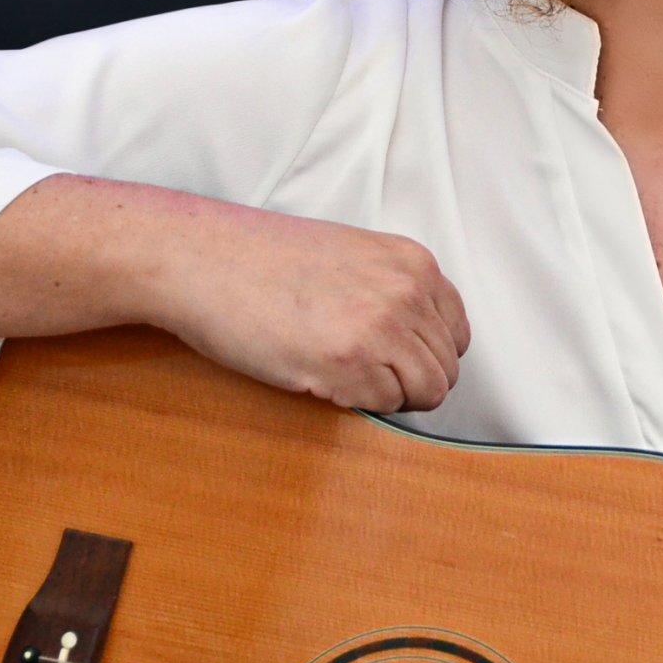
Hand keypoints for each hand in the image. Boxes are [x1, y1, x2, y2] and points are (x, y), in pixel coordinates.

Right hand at [151, 205, 470, 413]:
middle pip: (446, 368)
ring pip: (426, 392)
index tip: (393, 361)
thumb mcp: (354, 257)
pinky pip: (383, 405)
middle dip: (408, 382)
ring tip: (344, 377)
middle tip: (360, 375)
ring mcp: (382, 327)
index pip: (457, 333)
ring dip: (388, 396)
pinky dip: (356, 402)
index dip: (426, 356)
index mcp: (414, 263)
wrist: (205, 260)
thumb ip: (394, 290)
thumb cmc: (265, 261)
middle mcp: (408, 292)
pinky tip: (320, 377)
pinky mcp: (349, 362)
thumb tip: (420, 342)